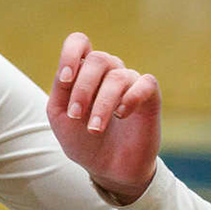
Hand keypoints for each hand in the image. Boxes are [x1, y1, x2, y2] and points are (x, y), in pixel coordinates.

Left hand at [46, 32, 159, 203]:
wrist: (107, 167)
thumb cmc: (81, 139)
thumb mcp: (60, 115)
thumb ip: (61, 90)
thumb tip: (69, 70)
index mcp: (82, 72)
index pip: (79, 42)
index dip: (70, 54)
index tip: (65, 79)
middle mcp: (107, 72)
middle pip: (98, 59)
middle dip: (83, 88)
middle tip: (76, 116)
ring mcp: (129, 82)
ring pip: (118, 76)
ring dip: (102, 104)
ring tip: (94, 129)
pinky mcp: (150, 96)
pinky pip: (146, 82)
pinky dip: (130, 97)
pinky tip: (121, 115)